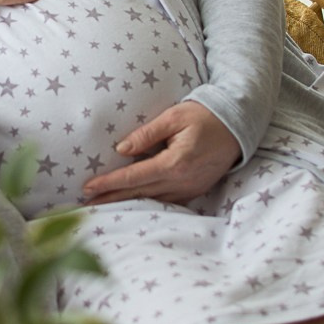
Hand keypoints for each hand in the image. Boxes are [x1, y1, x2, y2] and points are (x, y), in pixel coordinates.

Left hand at [81, 102, 240, 205]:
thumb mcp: (174, 117)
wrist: (238, 126)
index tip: (88, 187)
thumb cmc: (205, 115)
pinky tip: (131, 205)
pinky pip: (166, 202)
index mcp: (175, 163)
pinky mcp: (195, 191)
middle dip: (111, 199)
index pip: (134, 177)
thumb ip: (146, 134)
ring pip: (151, 201)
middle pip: (139, 194)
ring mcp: (190, 189)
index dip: (109, 183)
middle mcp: (182, 181)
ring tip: (102, 207)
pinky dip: (147, 204)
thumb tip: (121, 149)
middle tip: (85, 205)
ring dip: (126, 204)